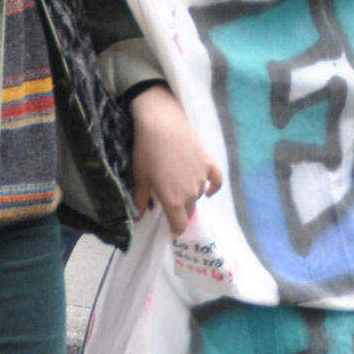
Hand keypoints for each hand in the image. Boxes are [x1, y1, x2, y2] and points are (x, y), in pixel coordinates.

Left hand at [127, 84, 221, 236]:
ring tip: (180, 185)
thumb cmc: (146, 152)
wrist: (161, 124)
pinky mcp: (208, 163)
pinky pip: (216, 180)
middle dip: (181, 210)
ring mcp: (201, 177)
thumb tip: (138, 218)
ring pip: (199, 194)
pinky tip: (209, 190)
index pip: (179, 225)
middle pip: (189, 209)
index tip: (171, 228)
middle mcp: (190, 193)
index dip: (175, 229)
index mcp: (172, 201)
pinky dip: (213, 187)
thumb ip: (140, 201)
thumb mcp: (140, 178)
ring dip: (191, 195)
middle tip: (171, 202)